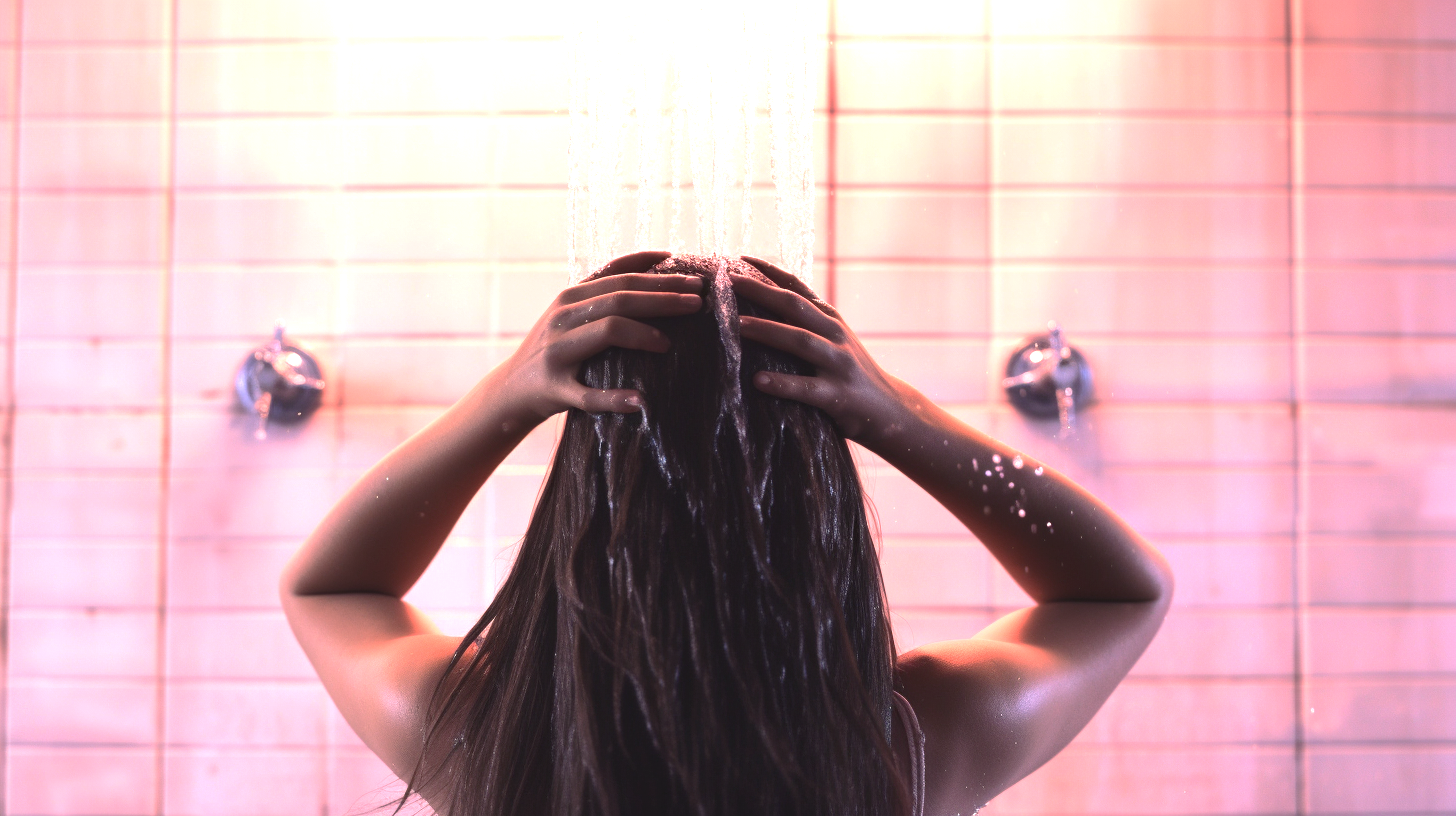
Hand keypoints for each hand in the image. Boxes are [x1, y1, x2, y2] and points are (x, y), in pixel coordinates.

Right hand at [494, 251, 703, 425]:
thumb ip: (605, 292)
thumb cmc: (556, 347)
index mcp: (570, 296)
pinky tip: (641, 401)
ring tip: (669, 344)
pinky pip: (589, 395)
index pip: (620, 277)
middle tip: (698, 303)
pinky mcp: (555, 388)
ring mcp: (558, 352)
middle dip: (664, 298)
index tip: (694, 277)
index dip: (659, 275)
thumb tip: (658, 265)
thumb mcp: (573, 312)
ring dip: (643, 335)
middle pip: (620, 299)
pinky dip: (616, 399)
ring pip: (607, 332)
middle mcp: (563, 317)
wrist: (511, 389)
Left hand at [733, 256, 911, 444]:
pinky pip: (806, 388)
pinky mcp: (838, 395)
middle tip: (728, 282)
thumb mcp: (834, 341)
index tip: (739, 258)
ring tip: (736, 326)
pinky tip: (758, 381)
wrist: (892, 410)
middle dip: (761, 291)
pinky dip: (782, 383)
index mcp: (830, 319)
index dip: (769, 271)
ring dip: (767, 331)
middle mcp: (835, 334)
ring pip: (799, 341)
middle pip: (794, 306)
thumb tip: (765, 307)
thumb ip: (808, 324)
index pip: (797, 288)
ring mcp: (838, 364)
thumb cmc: (851, 374)